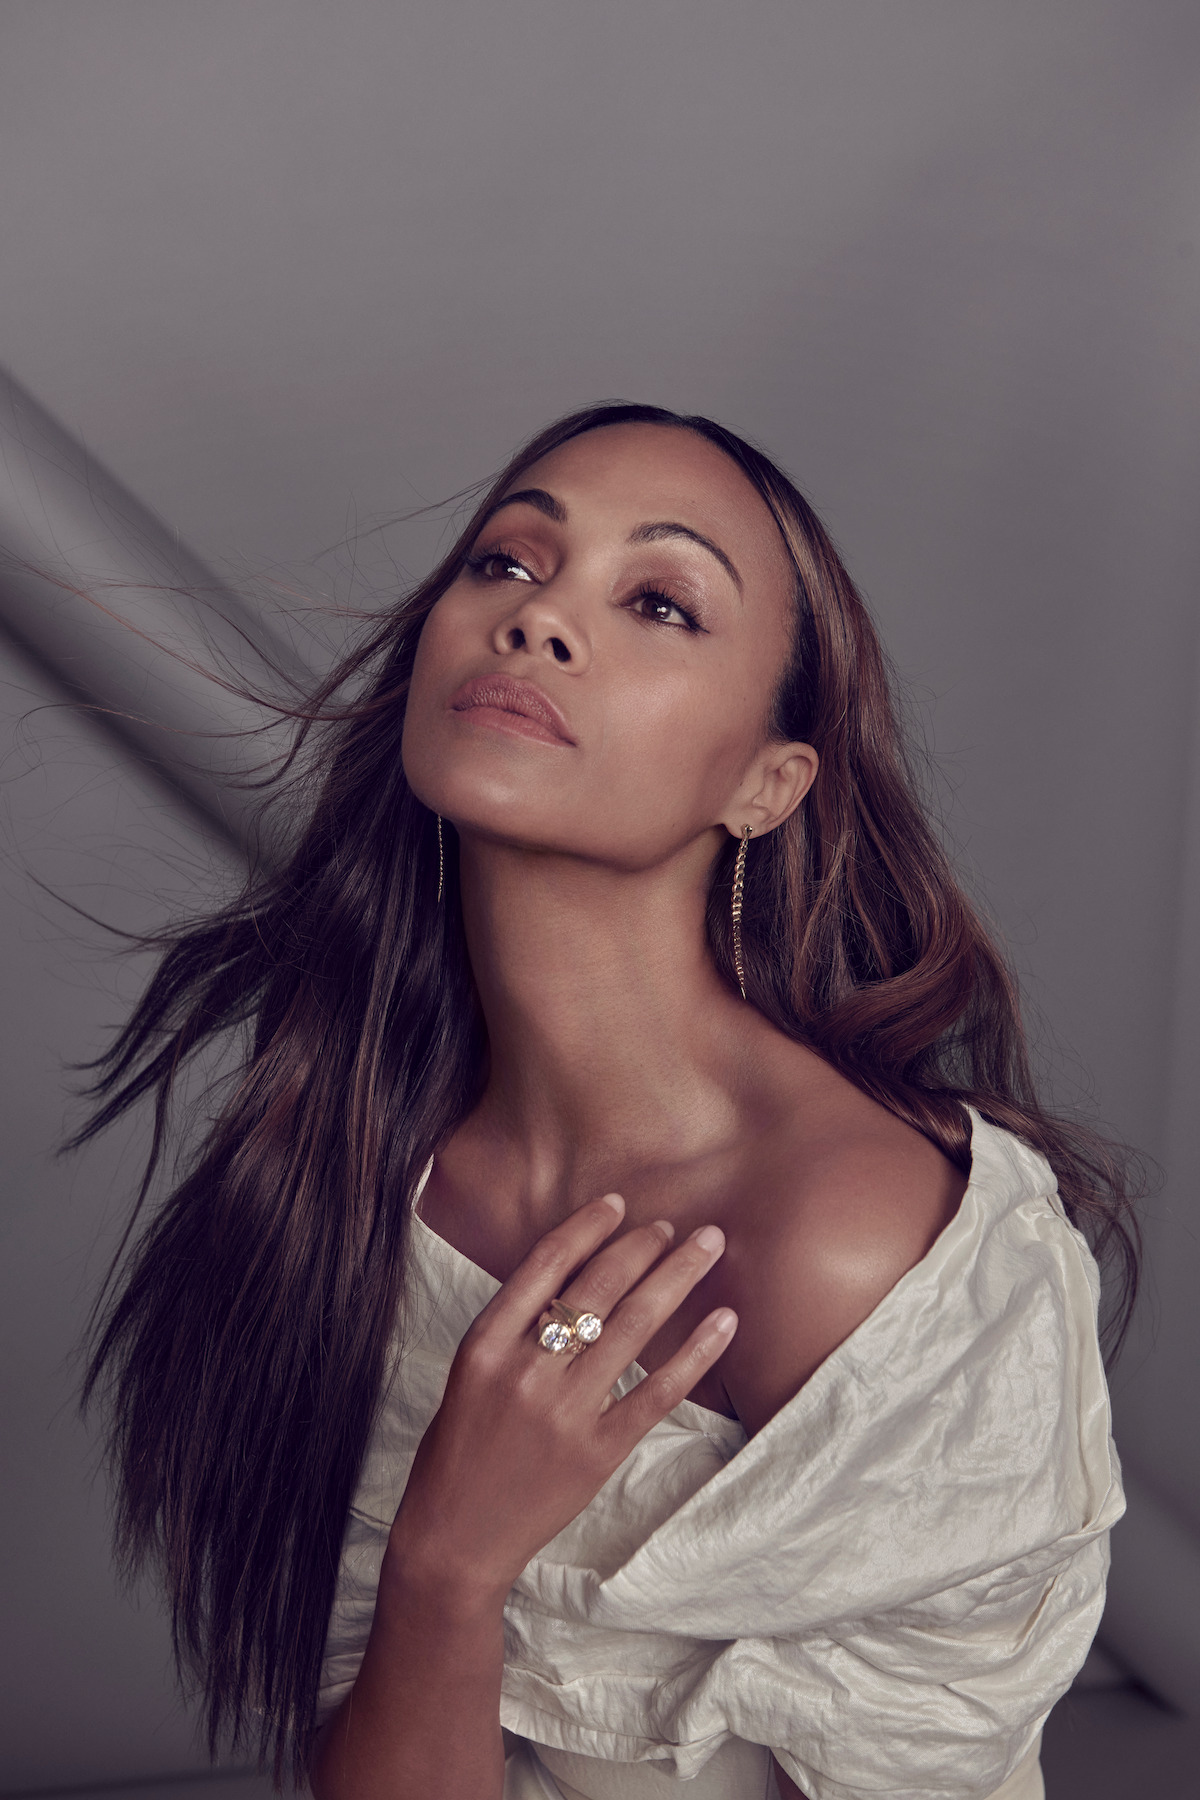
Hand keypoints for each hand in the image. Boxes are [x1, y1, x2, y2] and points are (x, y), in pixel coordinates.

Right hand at [386, 1194, 736, 1599]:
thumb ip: (516, 1326)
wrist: (455, 1537)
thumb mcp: (470, 1373)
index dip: (587, 1227)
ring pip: (635, 1326)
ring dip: (678, 1277)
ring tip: (707, 1246)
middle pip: (597, 1288)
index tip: (618, 1204)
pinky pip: (659, 1391)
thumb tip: (581, 1270)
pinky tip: (724, 1320)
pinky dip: (697, 1351)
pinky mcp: (599, 1451)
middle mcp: (525, 1372)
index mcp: (484, 1345)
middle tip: (674, 1225)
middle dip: (643, 1246)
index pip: (545, 1265)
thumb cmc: (459, 1449)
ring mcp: (565, 1413)